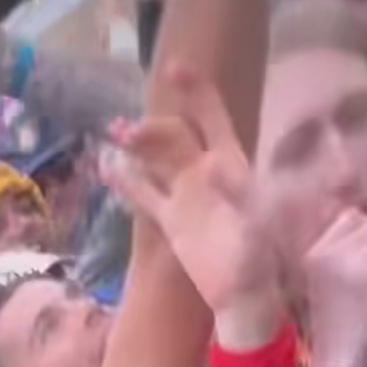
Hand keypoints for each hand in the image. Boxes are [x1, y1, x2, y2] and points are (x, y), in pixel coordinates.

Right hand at [102, 68, 282, 319]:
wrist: (245, 297)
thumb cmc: (262, 258)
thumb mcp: (258, 221)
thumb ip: (239, 191)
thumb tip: (211, 163)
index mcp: (231, 162)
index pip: (212, 116)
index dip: (195, 90)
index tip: (173, 69)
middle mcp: (205, 171)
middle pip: (174, 136)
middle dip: (153, 128)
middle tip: (128, 134)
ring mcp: (185, 195)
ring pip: (155, 158)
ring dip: (136, 144)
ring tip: (114, 134)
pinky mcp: (170, 221)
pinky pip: (143, 195)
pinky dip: (124, 181)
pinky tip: (105, 165)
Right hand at [304, 209, 366, 366]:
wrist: (336, 348)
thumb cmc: (331, 315)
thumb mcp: (322, 276)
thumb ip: (337, 248)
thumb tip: (364, 217)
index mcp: (316, 252)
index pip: (348, 216)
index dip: (363, 227)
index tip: (366, 246)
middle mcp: (331, 253)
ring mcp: (351, 263)